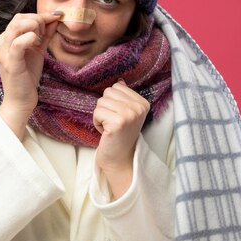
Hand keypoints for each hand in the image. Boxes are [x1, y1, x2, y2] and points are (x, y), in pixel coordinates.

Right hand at [0, 11, 60, 138]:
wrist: (21, 99)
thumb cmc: (27, 75)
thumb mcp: (37, 50)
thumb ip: (45, 34)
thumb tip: (55, 17)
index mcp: (5, 39)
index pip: (20, 17)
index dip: (39, 15)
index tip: (55, 17)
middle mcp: (1, 43)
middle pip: (18, 18)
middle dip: (38, 20)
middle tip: (47, 32)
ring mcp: (4, 52)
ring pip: (17, 26)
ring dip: (35, 27)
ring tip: (41, 38)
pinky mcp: (11, 63)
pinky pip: (17, 44)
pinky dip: (29, 38)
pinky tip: (37, 41)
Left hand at [93, 79, 149, 197]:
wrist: (120, 159)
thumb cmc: (120, 135)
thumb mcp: (126, 113)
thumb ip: (124, 97)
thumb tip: (120, 80)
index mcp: (143, 103)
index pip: (117, 87)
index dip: (112, 102)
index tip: (118, 117)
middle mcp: (138, 107)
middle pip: (108, 92)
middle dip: (105, 107)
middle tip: (113, 123)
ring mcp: (129, 114)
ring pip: (101, 102)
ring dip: (100, 116)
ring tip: (109, 128)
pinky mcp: (118, 123)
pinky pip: (97, 112)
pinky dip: (97, 123)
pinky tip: (106, 132)